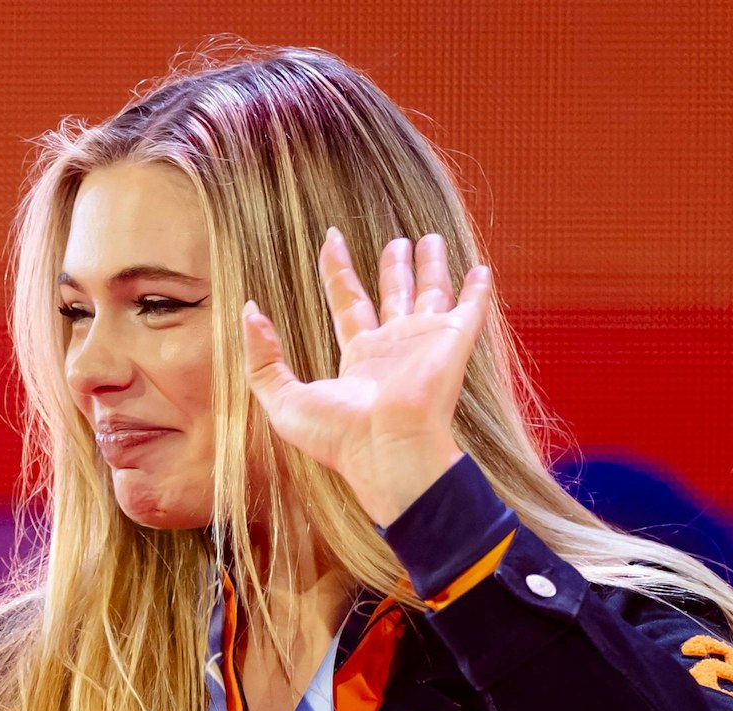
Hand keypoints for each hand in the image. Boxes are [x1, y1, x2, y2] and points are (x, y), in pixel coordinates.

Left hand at [241, 228, 494, 526]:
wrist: (388, 449)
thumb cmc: (338, 434)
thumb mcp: (282, 398)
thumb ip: (262, 358)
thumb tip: (250, 312)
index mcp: (358, 357)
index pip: (347, 301)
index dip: (338, 270)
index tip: (332, 239)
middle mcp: (393, 347)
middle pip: (393, 294)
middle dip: (394, 267)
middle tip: (397, 241)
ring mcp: (425, 343)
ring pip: (430, 292)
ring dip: (432, 267)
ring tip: (431, 239)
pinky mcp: (452, 342)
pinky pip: (469, 308)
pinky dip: (477, 290)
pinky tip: (482, 269)